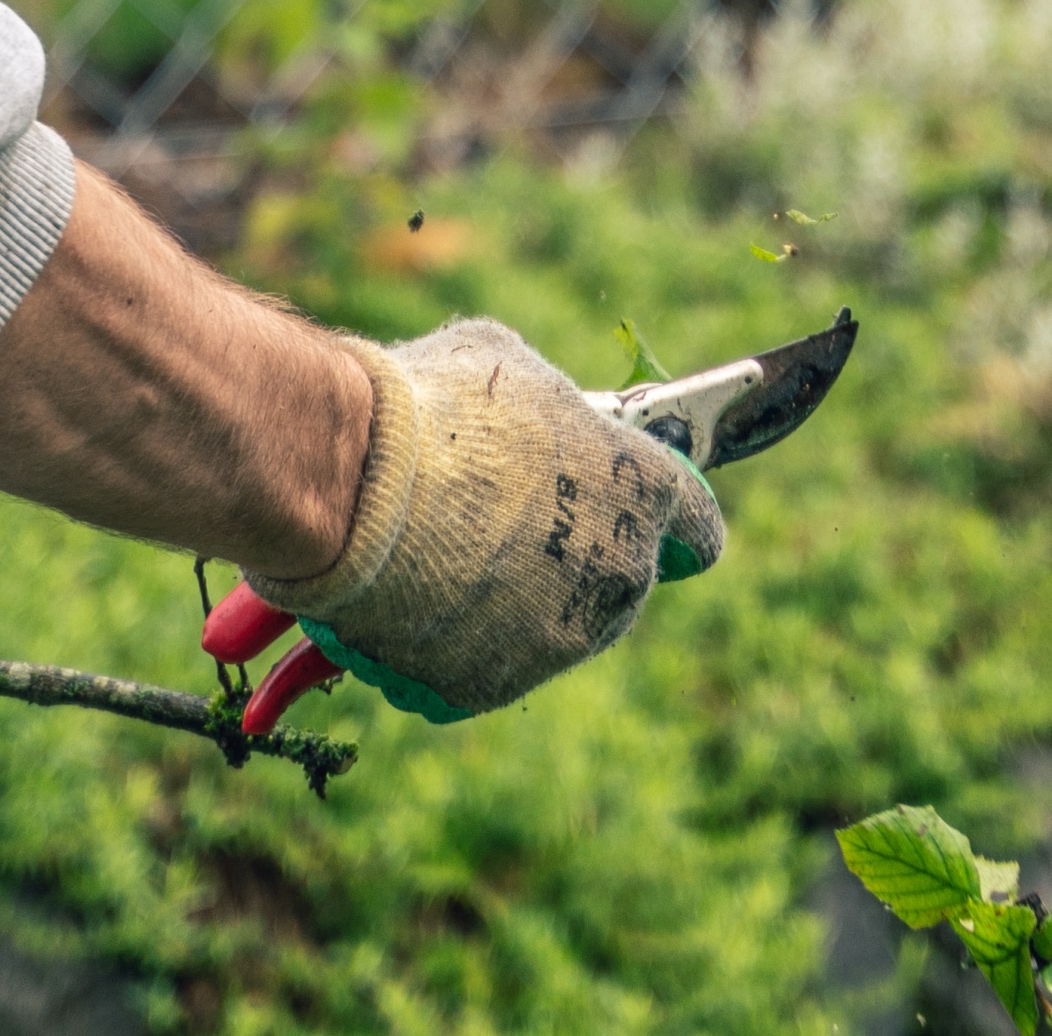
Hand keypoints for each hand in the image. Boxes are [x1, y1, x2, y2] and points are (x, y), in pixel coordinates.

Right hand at [240, 316, 722, 719]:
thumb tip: (528, 417)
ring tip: (436, 557)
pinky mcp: (491, 686)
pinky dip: (443, 645)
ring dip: (508, 603)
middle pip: (619, 581)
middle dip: (574, 559)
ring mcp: (559, 639)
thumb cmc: (436, 408)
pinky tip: (406, 602)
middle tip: (506, 528)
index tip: (659, 528)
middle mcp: (618, 575)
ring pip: (546, 628)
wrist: (355, 487)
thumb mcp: (505, 366)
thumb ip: (542, 407)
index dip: (676, 523)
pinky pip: (475, 667)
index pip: (696, 523)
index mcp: (640, 492)